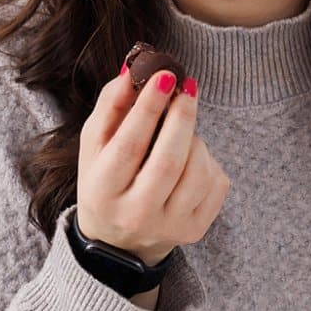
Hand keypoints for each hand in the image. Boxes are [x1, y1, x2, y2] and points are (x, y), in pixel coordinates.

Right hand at [76, 63, 229, 264]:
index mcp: (103, 190)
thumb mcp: (95, 146)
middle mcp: (135, 213)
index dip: (149, 107)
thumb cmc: (105, 180)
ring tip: (183, 130)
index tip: (165, 75)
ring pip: (197, 172)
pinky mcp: (195, 230)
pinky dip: (208, 160)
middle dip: (181, 117)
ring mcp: (169, 226)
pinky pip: (216, 183)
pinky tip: (192, 157)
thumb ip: (111, 105)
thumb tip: (133, 69)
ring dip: (195, 139)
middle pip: (168, 161)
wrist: (118, 241)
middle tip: (186, 86)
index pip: (130, 144)